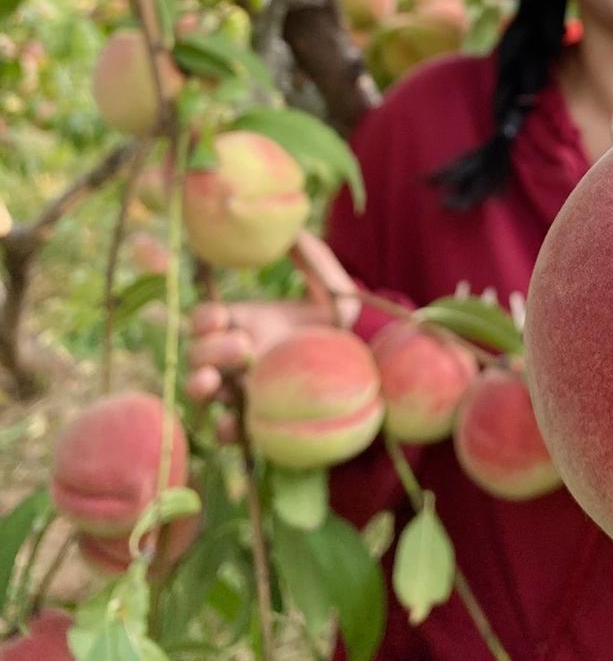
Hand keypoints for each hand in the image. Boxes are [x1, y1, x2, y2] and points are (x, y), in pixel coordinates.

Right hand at [186, 231, 360, 426]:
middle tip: (244, 347)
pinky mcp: (258, 421)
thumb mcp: (336, 293)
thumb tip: (294, 229)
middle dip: (210, 349)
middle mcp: (238, 358)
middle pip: (197, 354)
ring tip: (214, 384)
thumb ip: (317, 260)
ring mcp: (244, 390)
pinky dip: (226, 429)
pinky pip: (229, 431)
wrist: (367, 372)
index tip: (223, 316)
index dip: (204, 318)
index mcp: (247, 323)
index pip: (204, 320)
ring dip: (199, 386)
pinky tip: (236, 424)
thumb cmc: (343, 329)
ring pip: (201, 391)